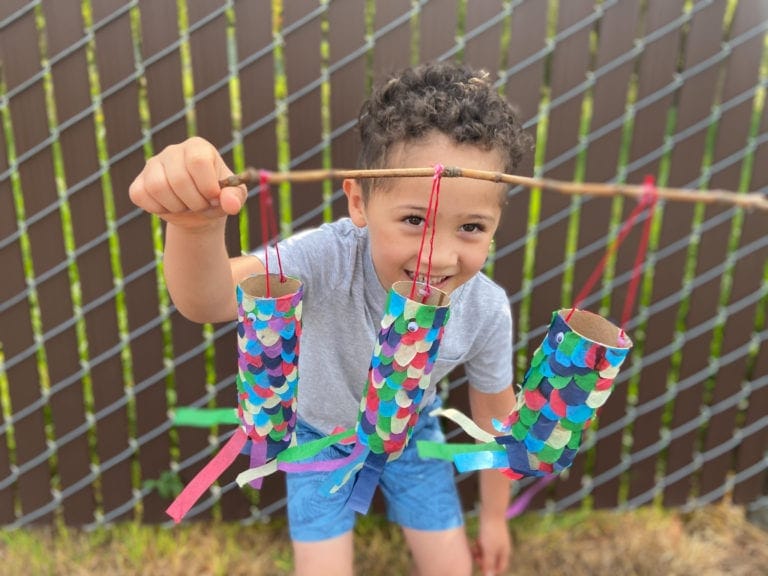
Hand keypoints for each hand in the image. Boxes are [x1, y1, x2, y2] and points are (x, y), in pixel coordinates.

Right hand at [129, 136, 246, 227]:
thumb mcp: (234, 197)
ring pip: (157, 187)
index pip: (198, 161)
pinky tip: (170, 206)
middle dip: (194, 201)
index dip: (207, 185)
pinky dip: (158, 208)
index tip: (213, 197)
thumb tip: (231, 204)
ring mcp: (153, 165)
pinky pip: (141, 195)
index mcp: (198, 147)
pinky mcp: (139, 182)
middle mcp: (173, 151)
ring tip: (186, 206)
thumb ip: (235, 197)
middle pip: (178, 178)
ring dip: (176, 206)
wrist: (199, 212)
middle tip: (201, 205)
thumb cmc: (217, 198)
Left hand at [471, 515, 511, 575]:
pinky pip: (485, 544)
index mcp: (504, 553)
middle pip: (493, 560)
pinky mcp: (491, 534)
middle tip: (476, 556)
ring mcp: (497, 540)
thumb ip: (489, 564)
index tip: (481, 567)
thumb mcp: (489, 550)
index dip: (491, 571)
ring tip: (474, 547)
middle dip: (483, 560)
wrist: (491, 512)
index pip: (500, 568)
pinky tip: (475, 541)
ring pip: (487, 552)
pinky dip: (479, 544)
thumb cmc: (491, 532)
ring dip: (480, 552)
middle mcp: (502, 548)